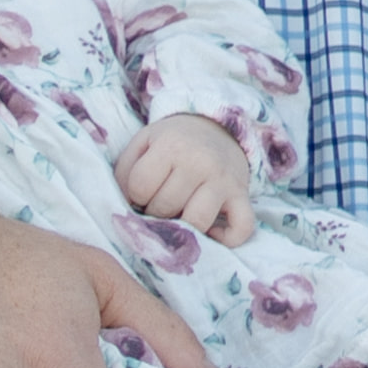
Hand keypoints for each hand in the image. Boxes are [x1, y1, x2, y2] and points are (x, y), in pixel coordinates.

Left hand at [113, 116, 258, 243]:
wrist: (217, 128)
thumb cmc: (173, 142)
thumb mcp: (143, 142)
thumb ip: (125, 172)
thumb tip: (124, 209)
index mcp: (172, 145)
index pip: (140, 186)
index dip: (135, 195)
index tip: (143, 190)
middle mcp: (201, 162)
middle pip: (165, 207)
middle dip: (155, 212)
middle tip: (159, 203)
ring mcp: (224, 181)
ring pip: (197, 222)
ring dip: (183, 228)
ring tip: (178, 217)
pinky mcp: (243, 196)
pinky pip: (241, 228)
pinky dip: (227, 239)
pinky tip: (212, 232)